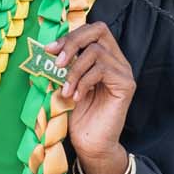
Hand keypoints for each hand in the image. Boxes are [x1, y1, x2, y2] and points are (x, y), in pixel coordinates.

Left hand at [48, 21, 135, 173]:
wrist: (91, 144)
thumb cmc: (78, 115)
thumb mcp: (66, 83)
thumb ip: (63, 65)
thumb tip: (47, 48)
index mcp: (105, 56)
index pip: (93, 29)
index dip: (70, 35)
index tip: (49, 49)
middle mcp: (118, 60)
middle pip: (99, 30)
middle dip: (72, 43)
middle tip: (57, 63)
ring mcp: (124, 71)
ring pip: (96, 52)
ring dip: (74, 71)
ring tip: (66, 90)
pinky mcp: (126, 85)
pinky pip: (102, 70)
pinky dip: (84, 82)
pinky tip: (77, 97)